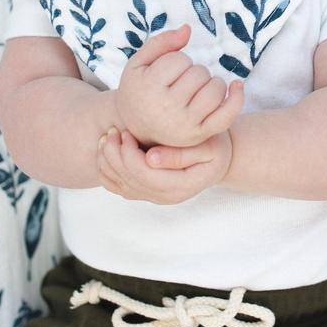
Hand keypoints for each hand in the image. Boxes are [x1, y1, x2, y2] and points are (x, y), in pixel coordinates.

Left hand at [97, 126, 232, 204]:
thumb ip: (181, 154)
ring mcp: (155, 197)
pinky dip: (107, 170)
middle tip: (112, 129)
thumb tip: (149, 157)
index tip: (126, 130)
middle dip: (114, 154)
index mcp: (180, 186)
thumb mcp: (209, 147)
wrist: (220, 158)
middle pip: (128, 180)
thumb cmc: (216, 147)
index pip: (144, 174)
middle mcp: (165, 197)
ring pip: (119, 185)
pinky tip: (106, 151)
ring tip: (107, 136)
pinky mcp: (147, 192)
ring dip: (107, 161)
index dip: (129, 154)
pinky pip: (119, 186)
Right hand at [115, 25, 243, 147]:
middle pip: (199, 74)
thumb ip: (161, 42)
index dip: (177, 60)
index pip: (180, 60)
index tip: (167, 71)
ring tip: (197, 88)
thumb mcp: (139, 63)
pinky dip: (236, 98)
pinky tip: (236, 85)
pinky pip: (226, 116)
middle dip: (194, 71)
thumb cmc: (140, 90)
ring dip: (211, 82)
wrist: (137, 129)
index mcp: (149, 88)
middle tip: (181, 81)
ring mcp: (184, 124)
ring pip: (215, 90)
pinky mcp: (199, 135)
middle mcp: (166, 109)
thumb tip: (188, 29)